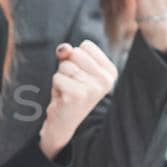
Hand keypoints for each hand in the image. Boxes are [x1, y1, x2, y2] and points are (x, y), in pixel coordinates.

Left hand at [39, 41, 117, 158]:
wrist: (65, 120)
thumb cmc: (70, 90)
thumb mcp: (74, 67)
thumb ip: (70, 53)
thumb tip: (64, 49)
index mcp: (110, 72)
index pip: (86, 45)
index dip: (76, 58)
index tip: (80, 75)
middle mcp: (106, 80)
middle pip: (75, 53)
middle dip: (67, 66)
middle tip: (72, 83)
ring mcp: (93, 88)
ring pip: (65, 65)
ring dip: (61, 77)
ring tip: (68, 90)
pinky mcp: (77, 95)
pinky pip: (57, 77)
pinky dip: (55, 86)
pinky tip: (63, 97)